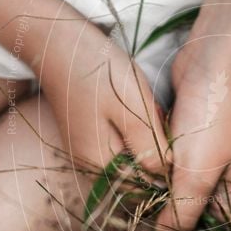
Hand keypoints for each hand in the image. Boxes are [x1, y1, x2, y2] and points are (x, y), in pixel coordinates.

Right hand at [37, 20, 170, 178]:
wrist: (57, 42)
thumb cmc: (97, 72)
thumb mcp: (133, 108)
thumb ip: (150, 146)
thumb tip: (166, 174)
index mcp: (100, 164)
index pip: (141, 188)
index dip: (164, 171)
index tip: (173, 140)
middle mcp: (88, 164)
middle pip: (135, 174)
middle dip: (156, 152)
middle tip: (160, 118)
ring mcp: (85, 150)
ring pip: (129, 158)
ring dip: (147, 140)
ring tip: (150, 110)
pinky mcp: (86, 135)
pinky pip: (119, 144)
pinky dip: (135, 130)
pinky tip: (139, 108)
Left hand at [155, 38, 230, 230]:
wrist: (212, 59)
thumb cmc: (212, 117)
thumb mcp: (197, 174)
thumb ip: (183, 213)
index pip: (214, 226)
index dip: (186, 229)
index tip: (156, 229)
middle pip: (200, 204)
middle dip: (173, 204)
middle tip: (144, 204)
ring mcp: (218, 150)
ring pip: (187, 181)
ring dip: (167, 182)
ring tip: (143, 181)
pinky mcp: (200, 131)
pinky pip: (180, 158)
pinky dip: (166, 159)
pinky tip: (150, 157)